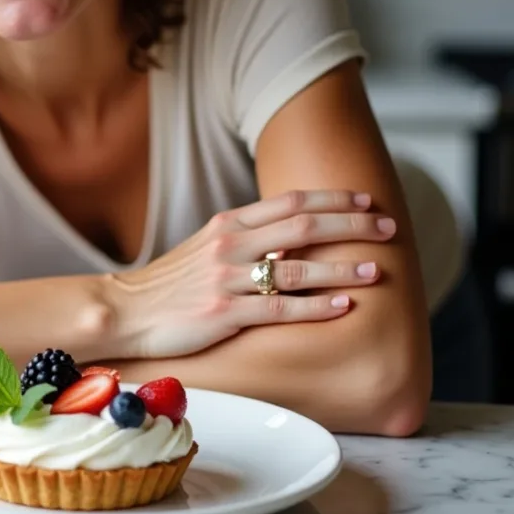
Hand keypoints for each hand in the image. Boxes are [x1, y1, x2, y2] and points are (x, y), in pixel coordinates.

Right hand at [101, 190, 395, 359]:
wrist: (126, 309)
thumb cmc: (170, 282)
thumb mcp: (205, 246)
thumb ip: (244, 236)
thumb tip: (290, 234)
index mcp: (227, 223)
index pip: (290, 201)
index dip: (333, 198)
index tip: (366, 199)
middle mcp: (230, 243)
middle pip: (303, 225)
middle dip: (351, 224)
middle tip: (387, 227)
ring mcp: (227, 278)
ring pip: (299, 267)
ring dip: (343, 267)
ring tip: (377, 269)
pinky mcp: (225, 314)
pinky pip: (281, 309)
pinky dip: (317, 306)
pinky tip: (344, 305)